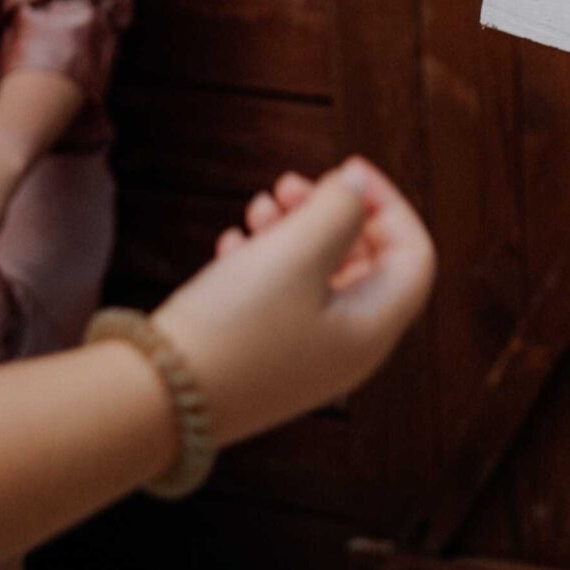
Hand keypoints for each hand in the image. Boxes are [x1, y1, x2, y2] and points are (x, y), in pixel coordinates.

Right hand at [157, 157, 434, 447]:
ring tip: (255, 208)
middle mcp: (346, 350)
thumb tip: (357, 187)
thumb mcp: (296, 252)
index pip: (413, 256)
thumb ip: (340, 209)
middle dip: (332, 212)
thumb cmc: (235, 325)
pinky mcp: (262, 361)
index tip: (345, 169)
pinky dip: (263, 262)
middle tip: (288, 184)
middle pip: (365, 263)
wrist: (156, 400)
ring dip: (293, 231)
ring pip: (318, 276)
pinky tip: (231, 245)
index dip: (388, 204)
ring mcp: (303, 359)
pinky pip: (280, 299)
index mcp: (372, 330)